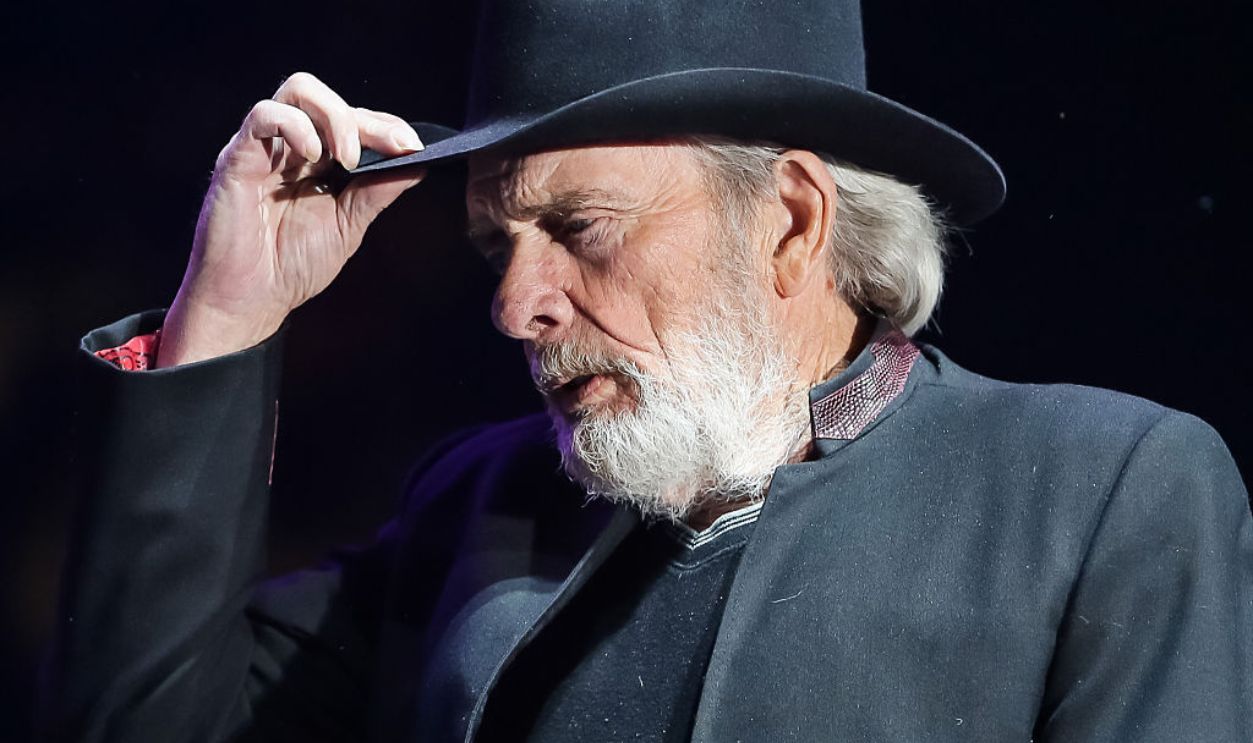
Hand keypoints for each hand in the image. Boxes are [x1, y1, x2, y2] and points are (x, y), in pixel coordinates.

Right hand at [158, 72, 424, 366]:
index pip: (354, 120)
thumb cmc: (291, 266)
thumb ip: (377, 192)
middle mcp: (290, 148)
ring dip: (335, 117)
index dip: (385, 126)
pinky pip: (263, 115)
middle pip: (328, 99)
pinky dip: (295, 126)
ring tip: (349, 158)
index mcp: (317, 161)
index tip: (415, 146)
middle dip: (367, 120)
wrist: (251, 300)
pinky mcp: (238, 158)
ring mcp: (264, 149)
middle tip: (394, 147)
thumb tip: (418, 164)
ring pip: (298, 92)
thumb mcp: (348, 226)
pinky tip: (313, 155)